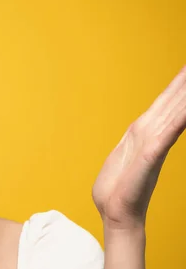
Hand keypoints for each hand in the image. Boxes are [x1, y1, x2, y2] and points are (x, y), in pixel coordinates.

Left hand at [92, 65, 185, 229]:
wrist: (115, 214)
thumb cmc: (117, 188)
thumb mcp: (123, 154)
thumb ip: (135, 138)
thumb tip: (140, 127)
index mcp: (143, 132)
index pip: (165, 101)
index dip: (177, 83)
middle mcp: (151, 134)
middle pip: (173, 101)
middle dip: (185, 81)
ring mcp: (152, 145)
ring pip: (174, 112)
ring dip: (185, 95)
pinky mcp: (149, 158)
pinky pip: (166, 134)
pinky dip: (178, 120)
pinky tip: (185, 110)